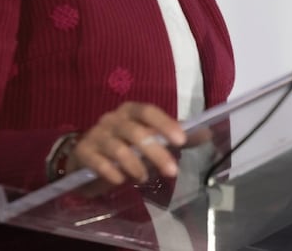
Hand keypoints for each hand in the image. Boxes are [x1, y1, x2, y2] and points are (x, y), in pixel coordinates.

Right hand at [66, 102, 186, 185]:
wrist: (86, 155)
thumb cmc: (125, 144)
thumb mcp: (151, 138)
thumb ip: (176, 137)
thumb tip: (207, 133)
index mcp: (131, 110)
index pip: (149, 111)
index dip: (165, 123)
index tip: (182, 140)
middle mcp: (112, 118)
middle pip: (136, 132)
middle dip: (156, 153)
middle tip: (172, 171)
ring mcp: (96, 134)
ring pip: (118, 148)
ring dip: (135, 165)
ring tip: (145, 178)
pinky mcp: (83, 152)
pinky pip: (98, 162)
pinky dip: (111, 172)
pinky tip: (121, 181)